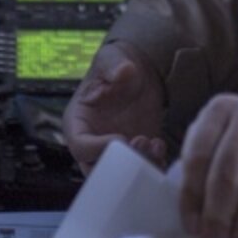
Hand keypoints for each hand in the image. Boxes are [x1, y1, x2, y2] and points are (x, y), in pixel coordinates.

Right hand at [63, 40, 167, 173]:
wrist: (139, 74)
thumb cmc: (117, 65)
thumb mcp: (111, 60)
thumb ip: (114, 66)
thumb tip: (124, 70)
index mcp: (77, 123)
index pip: (79, 146)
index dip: (98, 148)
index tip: (121, 136)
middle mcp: (92, 143)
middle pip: (96, 170)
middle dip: (119, 165)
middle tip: (140, 142)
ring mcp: (114, 152)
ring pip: (120, 177)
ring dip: (138, 166)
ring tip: (153, 143)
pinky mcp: (135, 156)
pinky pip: (140, 172)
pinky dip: (151, 166)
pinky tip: (159, 145)